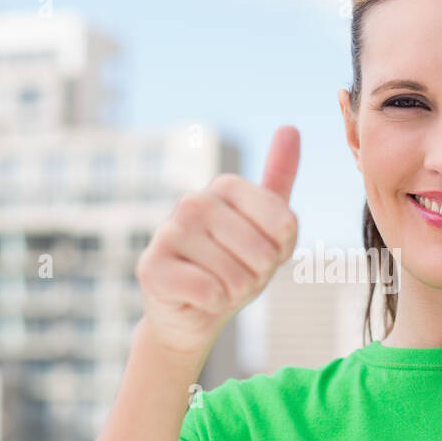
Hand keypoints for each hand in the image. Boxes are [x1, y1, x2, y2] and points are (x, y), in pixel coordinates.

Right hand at [136, 125, 299, 356]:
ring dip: (233, 292)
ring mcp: (168, 232)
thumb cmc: (234, 267)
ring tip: (215, 286)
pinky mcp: (151, 267)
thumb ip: (279, 180)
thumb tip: (290, 128)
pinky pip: (209, 292)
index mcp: (225, 187)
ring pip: (235, 276)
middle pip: (261, 252)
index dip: (280, 251)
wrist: (193, 313)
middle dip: (256, 276)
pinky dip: (212, 304)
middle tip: (234, 275)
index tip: (260, 252)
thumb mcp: (267, 226)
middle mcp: (193, 202)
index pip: (284, 224)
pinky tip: (195, 298)